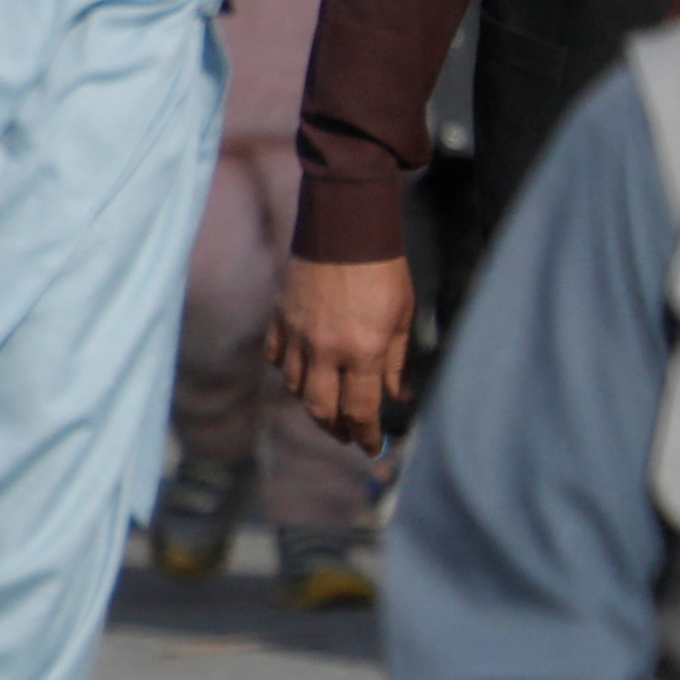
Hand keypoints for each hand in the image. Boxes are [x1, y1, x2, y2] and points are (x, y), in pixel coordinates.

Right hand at [274, 253, 414, 446]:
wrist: (344, 231)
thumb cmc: (383, 272)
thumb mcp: (402, 318)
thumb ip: (395, 362)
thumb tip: (397, 396)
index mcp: (362, 352)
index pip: (361, 409)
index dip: (366, 434)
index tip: (372, 448)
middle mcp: (325, 350)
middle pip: (322, 408)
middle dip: (337, 429)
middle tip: (348, 436)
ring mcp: (297, 336)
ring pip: (297, 388)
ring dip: (313, 405)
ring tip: (327, 409)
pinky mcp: (280, 321)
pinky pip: (277, 359)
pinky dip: (289, 372)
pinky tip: (302, 373)